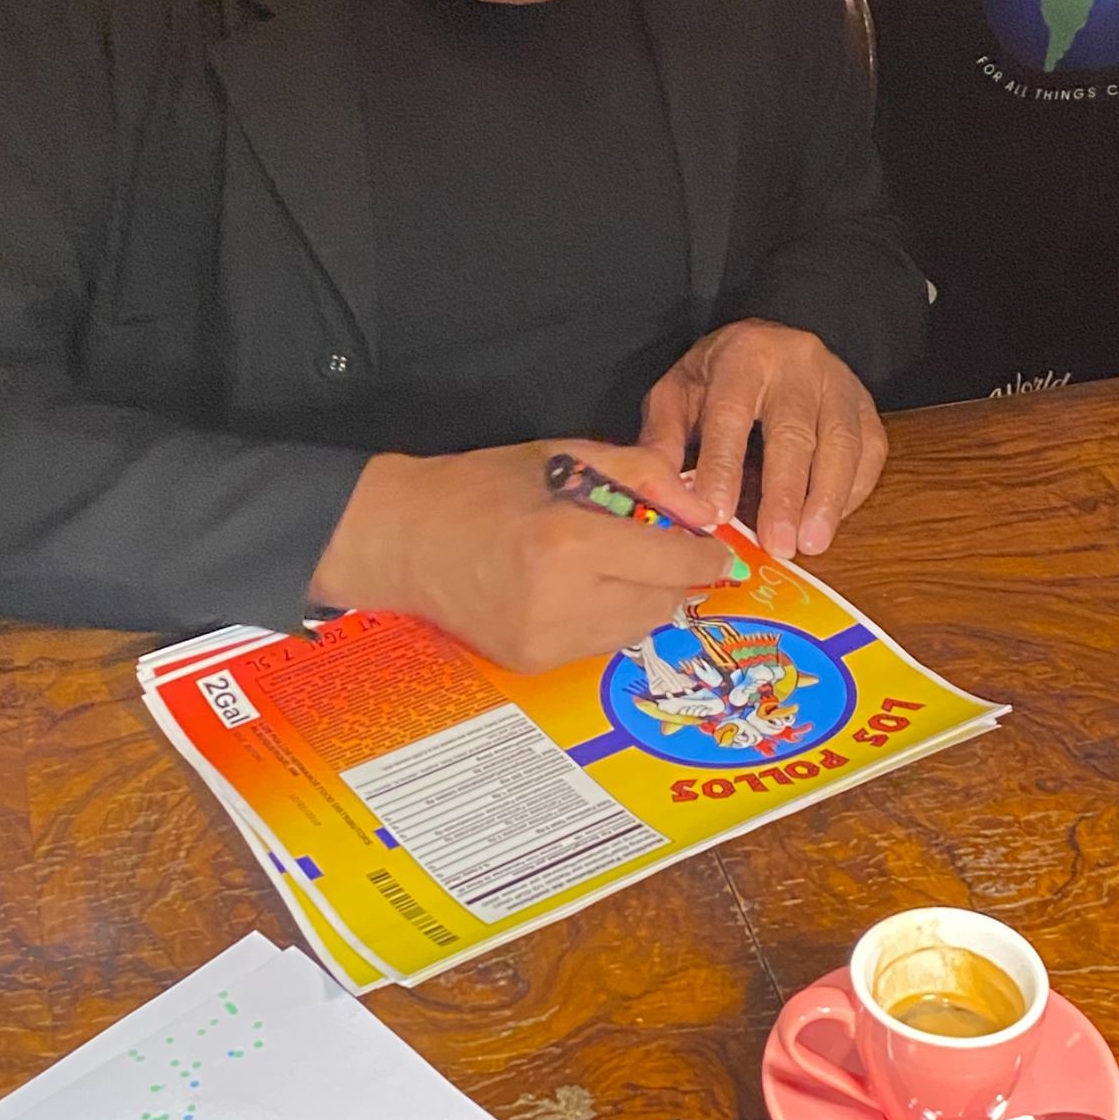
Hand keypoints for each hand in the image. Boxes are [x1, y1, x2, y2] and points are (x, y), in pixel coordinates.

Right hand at [309, 439, 734, 671]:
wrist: (402, 539)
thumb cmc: (481, 487)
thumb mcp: (565, 456)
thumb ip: (641, 474)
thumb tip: (701, 508)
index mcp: (570, 541)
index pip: (671, 561)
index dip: (705, 555)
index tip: (716, 548)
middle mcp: (563, 601)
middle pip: (663, 601)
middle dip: (676, 576)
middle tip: (667, 551)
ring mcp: (546, 641)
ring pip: (638, 629)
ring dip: (646, 598)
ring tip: (620, 565)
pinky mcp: (534, 663)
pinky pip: (602, 645)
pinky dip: (610, 618)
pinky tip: (584, 588)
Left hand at [640, 319, 887, 560]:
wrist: (768, 342)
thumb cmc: (717, 378)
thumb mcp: (677, 393)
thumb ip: (665, 439)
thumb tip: (663, 493)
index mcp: (742, 355)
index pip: (731, 414)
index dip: (725, 467)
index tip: (718, 515)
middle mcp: (797, 361)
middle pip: (794, 432)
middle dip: (786, 494)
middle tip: (778, 545)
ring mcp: (839, 380)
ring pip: (842, 442)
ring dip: (827, 499)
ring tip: (812, 544)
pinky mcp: (865, 404)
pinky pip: (870, 450)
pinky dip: (854, 491)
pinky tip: (832, 521)